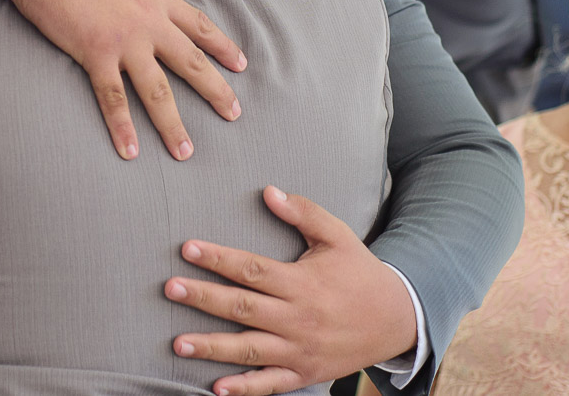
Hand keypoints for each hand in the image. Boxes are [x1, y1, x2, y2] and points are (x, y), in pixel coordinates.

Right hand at [0, 0, 246, 160]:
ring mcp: (123, 42)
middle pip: (191, 62)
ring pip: (157, 91)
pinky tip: (130, 151)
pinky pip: (112, 98)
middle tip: (234, 114)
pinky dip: (121, 126)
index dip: (223, 48)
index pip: (200, 28)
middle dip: (216, 91)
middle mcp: (148, 23)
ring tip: (185, 152)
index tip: (241, 66)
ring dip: (172, 124)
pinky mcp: (93, 54)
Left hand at [165, 186, 416, 395]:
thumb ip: (304, 213)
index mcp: (302, 282)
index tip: (189, 249)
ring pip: (249, 350)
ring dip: (212, 347)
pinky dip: (244, 389)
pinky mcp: (304, 373)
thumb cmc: (361, 273)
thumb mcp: (338, 236)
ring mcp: (300, 349)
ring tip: (178, 342)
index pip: (252, 270)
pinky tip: (216, 387)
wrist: (397, 318)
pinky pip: (270, 383)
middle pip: (243, 308)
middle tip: (171, 289)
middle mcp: (297, 318)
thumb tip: (269, 191)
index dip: (219, 259)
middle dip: (204, 298)